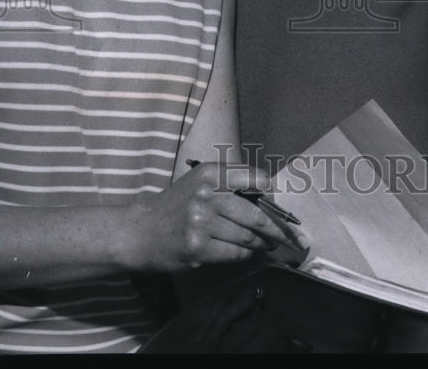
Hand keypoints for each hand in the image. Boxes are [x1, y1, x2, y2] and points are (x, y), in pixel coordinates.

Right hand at [128, 162, 309, 273]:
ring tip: (266, 244)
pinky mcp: (197, 248)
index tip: (277, 205)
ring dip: (261, 243)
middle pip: (256, 214)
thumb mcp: (200, 182)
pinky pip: (234, 253)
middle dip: (276, 228)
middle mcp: (208, 194)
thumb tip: (270, 196)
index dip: (271, 194)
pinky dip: (244, 254)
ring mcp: (202, 222)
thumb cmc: (176, 205)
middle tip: (288, 236)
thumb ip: (230, 183)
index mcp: (211, 173)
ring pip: (247, 236)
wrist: (139, 232)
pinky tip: (245, 252)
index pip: (257, 178)